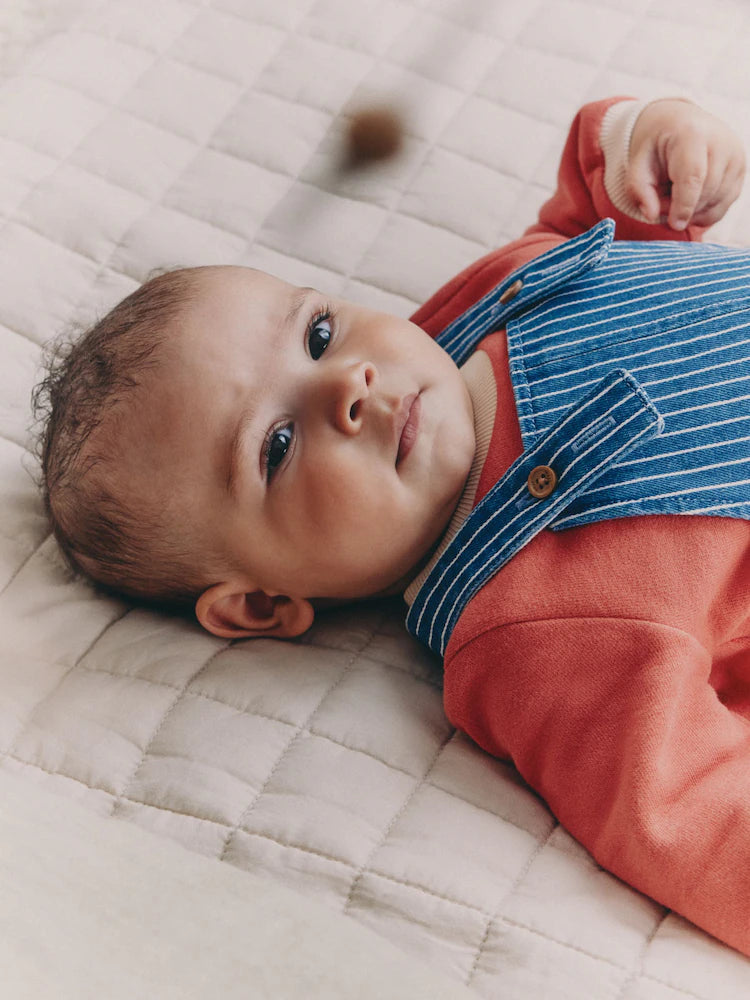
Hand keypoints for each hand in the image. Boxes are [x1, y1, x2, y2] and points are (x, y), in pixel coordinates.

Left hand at [627, 99, 745, 229]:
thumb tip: (651, 215)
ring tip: (674, 199)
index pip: (693, 177)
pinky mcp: (741, 170)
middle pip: (707, 192)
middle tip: (662, 205)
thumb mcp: (638, 165)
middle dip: (684, 209)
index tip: (674, 225)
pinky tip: (689, 203)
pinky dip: (705, 213)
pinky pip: (724, 205)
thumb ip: (638, 190)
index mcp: (692, 134)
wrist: (679, 125)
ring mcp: (735, 156)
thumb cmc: (656, 148)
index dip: (683, 206)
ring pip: (718, 202)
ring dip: (693, 213)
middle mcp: (721, 143)